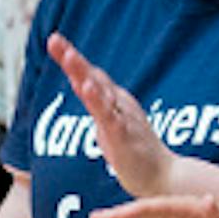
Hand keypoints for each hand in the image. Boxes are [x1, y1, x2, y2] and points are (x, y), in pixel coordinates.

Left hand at [47, 32, 173, 197]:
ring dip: (82, 72)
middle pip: (92, 76)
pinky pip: (109, 115)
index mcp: (114, 101)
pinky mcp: (124, 135)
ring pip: (99, 91)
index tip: (54, 40)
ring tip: (67, 56)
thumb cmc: (137, 153)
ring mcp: (122, 117)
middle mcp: (119, 103)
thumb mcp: (112, 123)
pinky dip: (98, 100)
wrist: (164, 177)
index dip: (71, 58)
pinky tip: (87, 88)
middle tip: (54, 39)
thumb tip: (83, 85)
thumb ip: (99, 104)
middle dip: (72, 58)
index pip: (90, 75)